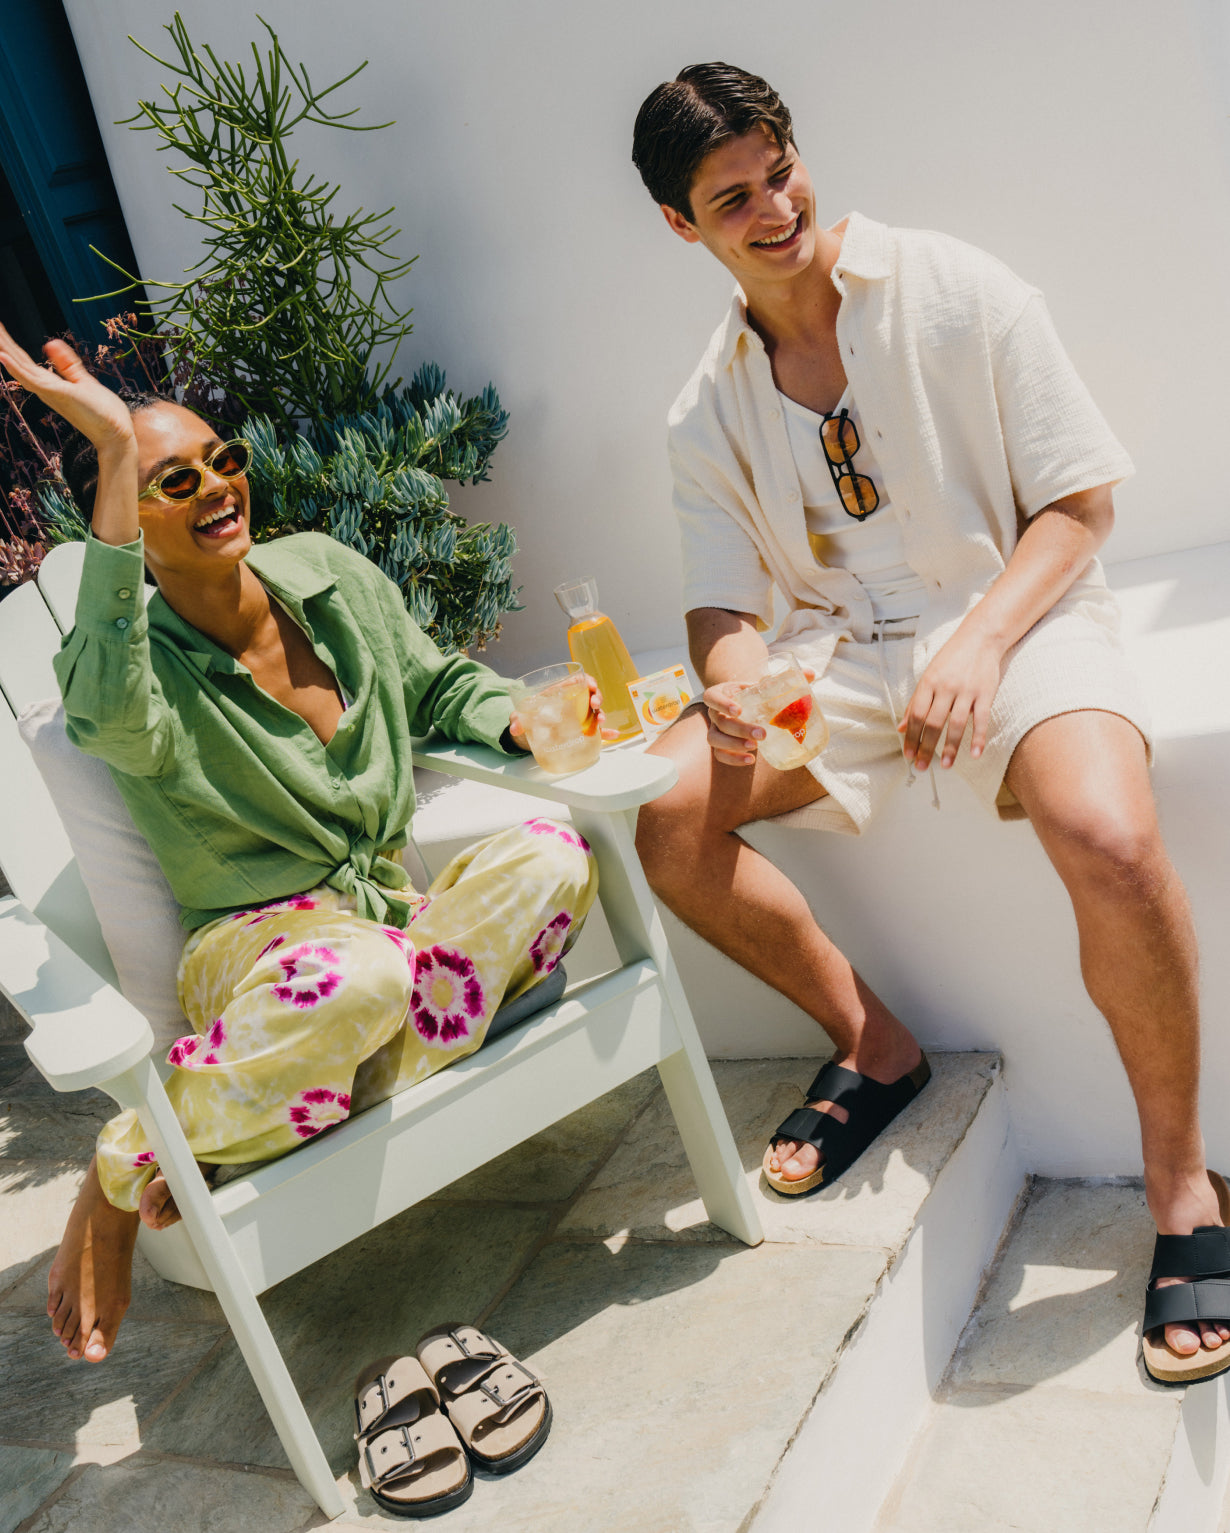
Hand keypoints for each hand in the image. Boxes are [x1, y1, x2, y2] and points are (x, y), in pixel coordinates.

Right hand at [0, 324, 133, 453]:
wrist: (115, 432)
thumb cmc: (102, 412)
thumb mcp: (82, 379)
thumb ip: (65, 363)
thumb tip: (50, 343)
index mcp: (48, 384)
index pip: (23, 360)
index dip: (9, 344)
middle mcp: (44, 388)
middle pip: (17, 361)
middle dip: (3, 343)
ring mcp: (48, 391)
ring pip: (20, 367)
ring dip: (4, 350)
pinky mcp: (56, 394)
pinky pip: (32, 380)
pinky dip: (16, 369)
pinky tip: (3, 356)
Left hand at [507, 675, 618, 750]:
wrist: (527, 734)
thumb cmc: (526, 718)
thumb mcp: (521, 716)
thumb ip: (518, 719)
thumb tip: (516, 727)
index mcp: (560, 692)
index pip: (577, 681)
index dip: (587, 680)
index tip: (591, 685)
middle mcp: (572, 703)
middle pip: (590, 696)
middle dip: (597, 697)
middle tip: (595, 704)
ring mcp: (577, 718)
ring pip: (595, 713)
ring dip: (601, 714)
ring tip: (601, 721)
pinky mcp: (580, 732)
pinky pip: (596, 731)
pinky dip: (606, 732)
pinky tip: (614, 734)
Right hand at [702, 665, 815, 767]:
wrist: (746, 705)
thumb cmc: (756, 693)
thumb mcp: (764, 684)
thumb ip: (785, 679)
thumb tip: (811, 673)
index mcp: (722, 693)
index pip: (712, 697)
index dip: (722, 704)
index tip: (739, 710)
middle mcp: (715, 712)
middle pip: (720, 722)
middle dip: (740, 730)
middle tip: (763, 734)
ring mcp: (716, 730)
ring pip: (715, 740)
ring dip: (734, 746)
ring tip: (755, 748)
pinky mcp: (721, 745)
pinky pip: (720, 754)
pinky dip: (733, 759)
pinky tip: (750, 759)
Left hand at [898, 630, 1002, 771]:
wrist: (980, 638)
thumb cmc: (951, 659)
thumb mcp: (929, 676)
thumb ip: (915, 702)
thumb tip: (900, 727)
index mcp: (928, 683)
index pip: (916, 715)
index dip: (911, 737)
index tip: (908, 755)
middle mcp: (946, 687)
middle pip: (934, 723)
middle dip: (926, 747)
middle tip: (921, 767)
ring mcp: (967, 690)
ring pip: (956, 724)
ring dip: (950, 747)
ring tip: (945, 766)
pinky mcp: (985, 692)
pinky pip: (982, 719)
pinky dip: (978, 738)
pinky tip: (974, 754)